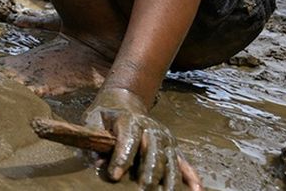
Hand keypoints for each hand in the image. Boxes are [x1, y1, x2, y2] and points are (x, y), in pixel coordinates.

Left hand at [85, 88, 201, 189]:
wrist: (125, 102)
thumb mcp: (94, 120)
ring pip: (170, 160)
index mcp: (130, 120)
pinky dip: (191, 177)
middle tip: (143, 190)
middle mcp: (152, 129)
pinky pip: (183, 163)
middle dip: (148, 173)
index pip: (128, 140)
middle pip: (153, 153)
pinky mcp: (173, 147)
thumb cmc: (106, 116)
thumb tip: (98, 164)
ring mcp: (165, 138)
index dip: (121, 158)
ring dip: (170, 180)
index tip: (113, 176)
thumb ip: (95, 139)